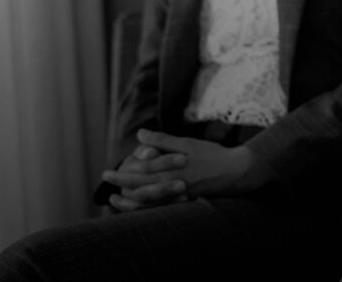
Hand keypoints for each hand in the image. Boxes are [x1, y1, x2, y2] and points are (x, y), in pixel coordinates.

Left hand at [102, 129, 274, 209]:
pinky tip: (137, 205)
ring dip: (129, 201)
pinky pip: (159, 208)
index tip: (108, 173)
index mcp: (172, 170)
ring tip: (115, 200)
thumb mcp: (187, 143)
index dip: (123, 174)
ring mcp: (177, 196)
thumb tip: (140, 135)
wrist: (235, 171)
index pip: (141, 173)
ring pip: (147, 202)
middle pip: (140, 189)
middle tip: (106, 183)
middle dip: (121, 186)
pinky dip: (145, 207)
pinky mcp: (182, 202)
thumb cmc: (211, 155)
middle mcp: (172, 185)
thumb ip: (163, 141)